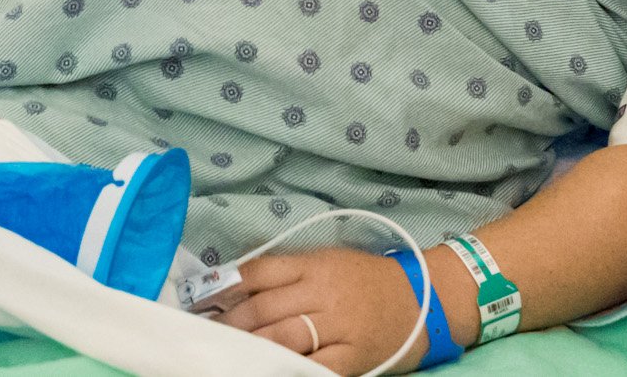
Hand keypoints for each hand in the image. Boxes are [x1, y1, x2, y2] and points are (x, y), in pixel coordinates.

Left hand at [220, 246, 431, 373]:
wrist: (424, 300)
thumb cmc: (369, 280)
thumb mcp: (330, 261)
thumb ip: (289, 271)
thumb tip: (235, 284)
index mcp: (316, 264)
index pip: (260, 272)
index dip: (225, 287)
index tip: (201, 301)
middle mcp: (325, 292)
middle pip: (264, 308)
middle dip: (230, 324)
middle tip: (206, 335)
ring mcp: (340, 326)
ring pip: (282, 338)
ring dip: (249, 348)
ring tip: (227, 355)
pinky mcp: (353, 357)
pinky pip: (314, 367)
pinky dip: (286, 370)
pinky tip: (265, 370)